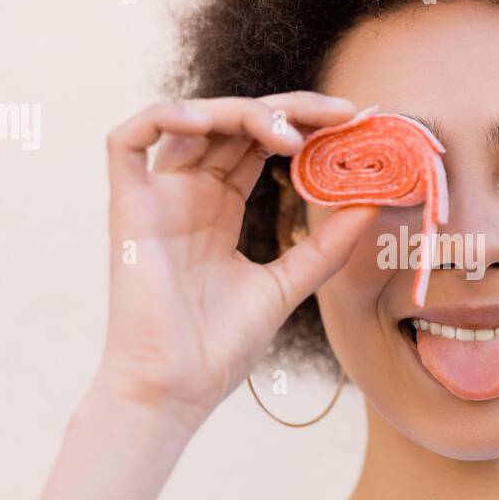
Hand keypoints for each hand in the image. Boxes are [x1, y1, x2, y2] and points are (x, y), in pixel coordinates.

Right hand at [93, 92, 377, 428]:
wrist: (177, 389)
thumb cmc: (220, 347)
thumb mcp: (288, 285)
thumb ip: (325, 245)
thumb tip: (371, 202)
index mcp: (218, 208)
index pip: (259, 144)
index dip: (303, 125)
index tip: (354, 123)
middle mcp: (187, 194)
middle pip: (234, 123)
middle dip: (289, 110)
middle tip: (340, 115)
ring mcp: (156, 198)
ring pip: (192, 120)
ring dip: (242, 112)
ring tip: (289, 135)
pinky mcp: (127, 207)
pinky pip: (128, 140)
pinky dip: (165, 116)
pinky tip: (209, 122)